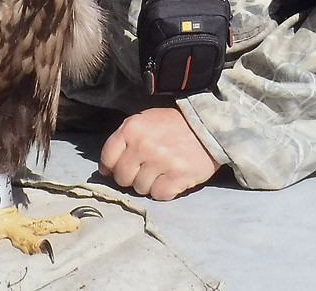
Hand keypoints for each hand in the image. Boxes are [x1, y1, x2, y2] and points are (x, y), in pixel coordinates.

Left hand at [98, 107, 221, 200]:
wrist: (208, 125)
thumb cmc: (172, 124)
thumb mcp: (145, 120)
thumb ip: (125, 139)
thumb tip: (107, 168)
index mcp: (132, 128)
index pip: (107, 158)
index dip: (111, 167)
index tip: (118, 168)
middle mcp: (143, 145)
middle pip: (122, 177)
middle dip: (131, 176)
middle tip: (145, 168)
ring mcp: (161, 161)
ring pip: (140, 188)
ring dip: (149, 183)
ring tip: (161, 170)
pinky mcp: (178, 176)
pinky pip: (159, 195)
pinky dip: (164, 190)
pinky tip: (171, 178)